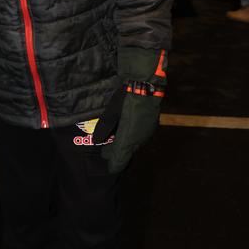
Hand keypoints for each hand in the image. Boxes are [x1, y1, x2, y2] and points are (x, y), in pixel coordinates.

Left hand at [94, 48, 166, 172]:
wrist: (146, 81)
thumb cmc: (126, 96)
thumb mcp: (112, 111)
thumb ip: (105, 127)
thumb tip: (97, 139)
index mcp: (130, 138)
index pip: (120, 158)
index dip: (114, 163)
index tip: (108, 166)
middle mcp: (140, 138)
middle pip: (127, 151)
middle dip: (118, 153)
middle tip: (107, 153)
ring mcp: (148, 131)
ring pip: (134, 143)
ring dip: (125, 144)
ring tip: (114, 144)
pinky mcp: (151, 124)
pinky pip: (140, 135)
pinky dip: (132, 136)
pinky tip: (125, 131)